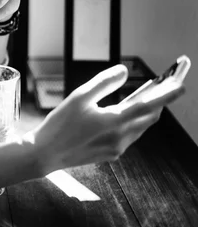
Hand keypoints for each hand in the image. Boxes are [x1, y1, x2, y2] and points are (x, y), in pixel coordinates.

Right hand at [27, 64, 185, 173]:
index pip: (149, 105)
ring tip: (145, 97)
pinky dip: (132, 123)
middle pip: (149, 117)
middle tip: (163, 87)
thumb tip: (123, 71)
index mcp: (115, 121)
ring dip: (146, 112)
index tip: (181, 85)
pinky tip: (123, 115)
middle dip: (159, 102)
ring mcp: (117, 148)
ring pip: (140, 127)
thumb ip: (104, 82)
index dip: (167, 94)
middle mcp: (121, 137)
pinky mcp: (110, 154)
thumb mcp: (79, 96)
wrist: (46, 154)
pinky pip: (129, 136)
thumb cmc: (60, 125)